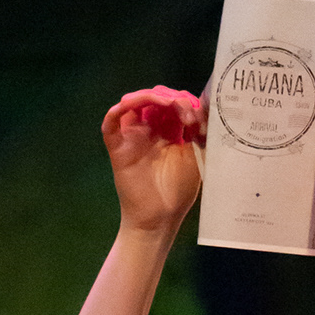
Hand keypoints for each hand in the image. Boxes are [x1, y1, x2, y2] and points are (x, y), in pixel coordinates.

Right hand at [102, 87, 204, 233]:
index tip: (197, 118)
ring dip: (150, 96)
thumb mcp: (196, 153)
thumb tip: (202, 104)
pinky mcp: (118, 148)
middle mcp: (150, 130)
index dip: (186, 102)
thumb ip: (197, 128)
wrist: (160, 218)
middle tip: (186, 113)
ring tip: (168, 103)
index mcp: (170, 131)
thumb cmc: (178, 191)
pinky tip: (133, 103)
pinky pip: (111, 122)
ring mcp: (133, 138)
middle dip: (172, 98)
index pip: (174, 102)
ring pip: (134, 103)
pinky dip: (118, 110)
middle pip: (155, 98)